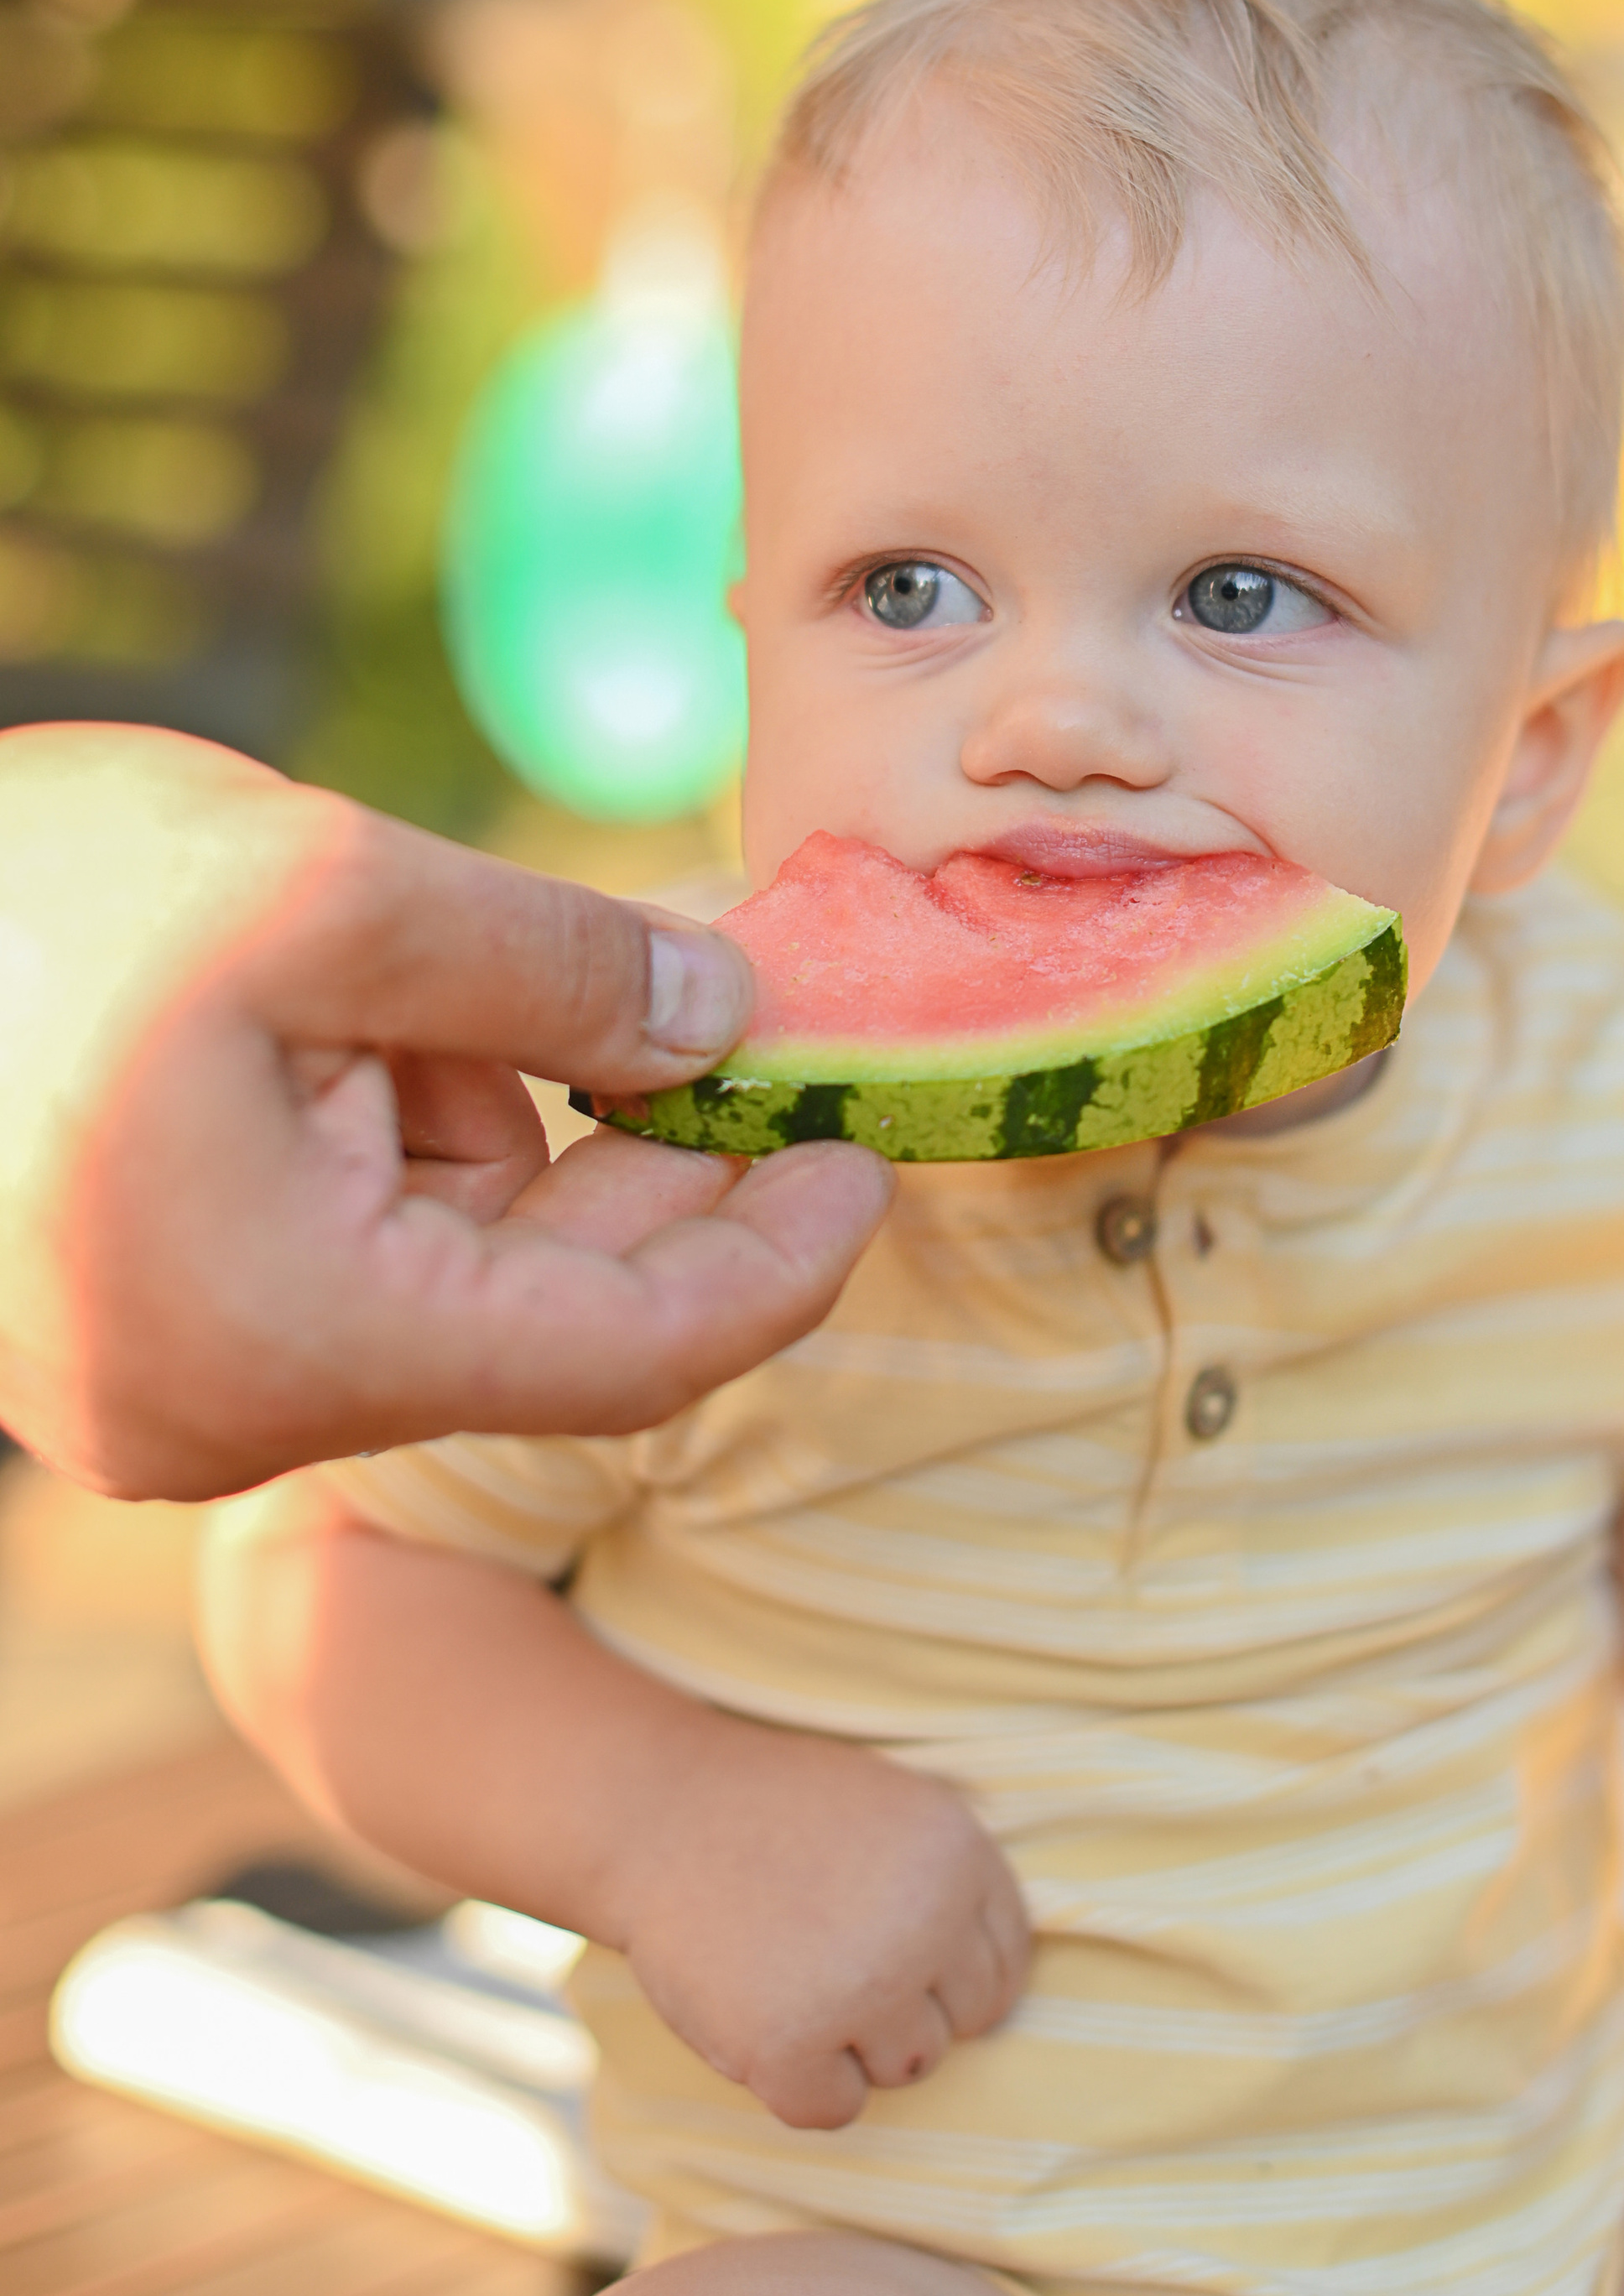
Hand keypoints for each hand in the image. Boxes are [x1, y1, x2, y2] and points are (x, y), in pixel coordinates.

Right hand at [0, 726, 890, 1496]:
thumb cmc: (22, 906)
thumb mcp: (325, 889)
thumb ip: (555, 967)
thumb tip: (728, 1015)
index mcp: (287, 1340)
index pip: (625, 1358)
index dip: (774, 1258)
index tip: (868, 1159)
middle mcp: (234, 1406)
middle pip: (546, 1315)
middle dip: (662, 1167)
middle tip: (771, 1033)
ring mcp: (183, 1376)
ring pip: (457, 1265)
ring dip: (522, 1122)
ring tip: (488, 977)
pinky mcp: (157, 1316)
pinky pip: (361, 1243)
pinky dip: (423, 1128)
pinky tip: (405, 1013)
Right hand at [609, 1726, 1029, 2132]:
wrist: (657, 1814)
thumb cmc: (778, 1819)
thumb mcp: (894, 1814)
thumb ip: (951, 1890)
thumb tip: (997, 1994)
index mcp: (960, 1855)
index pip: (1004, 1967)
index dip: (946, 1973)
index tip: (892, 1954)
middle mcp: (927, 1922)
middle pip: (963, 2024)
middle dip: (903, 2007)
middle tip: (829, 1957)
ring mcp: (862, 1987)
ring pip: (906, 2068)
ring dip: (854, 2044)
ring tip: (793, 1975)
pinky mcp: (789, 2046)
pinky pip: (834, 2110)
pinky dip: (799, 2084)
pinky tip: (764, 2019)